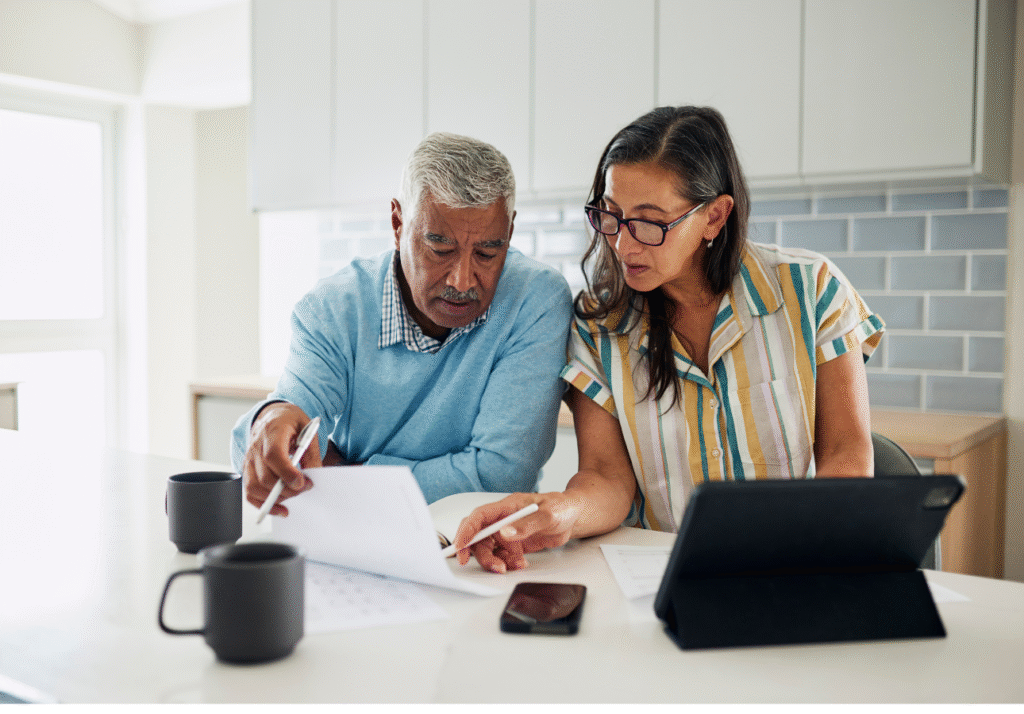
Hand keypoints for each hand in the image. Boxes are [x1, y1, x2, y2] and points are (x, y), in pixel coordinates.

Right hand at [243, 403, 321, 516]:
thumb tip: (313, 476)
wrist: (273, 416)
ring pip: (254, 486)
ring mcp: (249, 459)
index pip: (273, 455)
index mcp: (272, 431)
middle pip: (264, 476)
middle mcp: (256, 446)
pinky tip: (279, 508)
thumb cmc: (291, 422)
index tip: (302, 483)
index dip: (287, 472)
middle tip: (304, 488)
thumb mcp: (308, 431)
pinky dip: (263, 504)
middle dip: (286, 489)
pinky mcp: (247, 469)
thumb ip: (311, 453)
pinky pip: (249, 492)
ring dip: (275, 498)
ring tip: (294, 497)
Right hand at [451, 492, 583, 572]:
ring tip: (512, 566)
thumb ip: (526, 524)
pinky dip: (508, 563)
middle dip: (481, 554)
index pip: (479, 517)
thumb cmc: (561, 507)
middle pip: (480, 537)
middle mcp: (503, 519)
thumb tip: (504, 533)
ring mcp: (508, 533)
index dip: (467, 530)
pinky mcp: (514, 545)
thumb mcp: (548, 514)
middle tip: (494, 567)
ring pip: (489, 550)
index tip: (460, 546)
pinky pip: (502, 557)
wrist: (573, 516)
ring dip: (496, 561)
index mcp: (506, 506)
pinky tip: (521, 563)